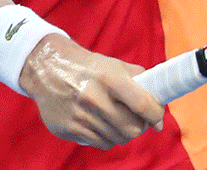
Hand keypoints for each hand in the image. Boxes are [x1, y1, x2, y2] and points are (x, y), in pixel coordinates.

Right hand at [20, 34, 164, 149]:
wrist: (47, 68)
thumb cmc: (87, 67)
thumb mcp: (113, 64)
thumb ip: (139, 80)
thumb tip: (159, 104)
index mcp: (109, 78)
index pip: (143, 105)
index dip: (156, 115)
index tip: (158, 119)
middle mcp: (94, 97)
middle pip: (131, 128)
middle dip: (140, 127)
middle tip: (138, 121)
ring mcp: (79, 115)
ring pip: (116, 139)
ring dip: (122, 133)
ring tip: (117, 120)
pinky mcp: (68, 128)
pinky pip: (99, 143)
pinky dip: (106, 137)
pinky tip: (101, 124)